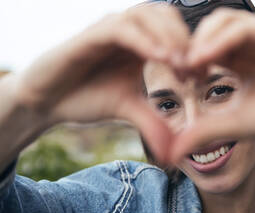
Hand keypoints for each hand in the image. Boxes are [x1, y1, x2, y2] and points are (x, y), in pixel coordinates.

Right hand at [10, 4, 189, 161]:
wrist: (48, 102)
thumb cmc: (86, 98)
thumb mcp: (128, 110)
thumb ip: (152, 123)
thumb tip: (173, 152)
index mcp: (140, 44)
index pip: (175, 31)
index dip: (193, 50)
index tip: (203, 77)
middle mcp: (127, 31)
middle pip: (166, 14)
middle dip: (186, 40)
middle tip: (196, 70)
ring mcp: (109, 29)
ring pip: (146, 14)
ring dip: (168, 36)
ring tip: (181, 64)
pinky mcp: (91, 35)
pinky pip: (122, 28)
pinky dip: (143, 40)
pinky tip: (159, 59)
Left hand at [170, 9, 254, 165]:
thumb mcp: (234, 124)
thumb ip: (203, 132)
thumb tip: (170, 154)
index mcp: (236, 61)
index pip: (201, 47)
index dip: (185, 60)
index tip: (179, 79)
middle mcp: (247, 45)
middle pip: (207, 30)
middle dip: (189, 46)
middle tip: (181, 70)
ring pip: (222, 21)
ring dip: (202, 40)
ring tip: (191, 65)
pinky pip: (244, 28)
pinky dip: (222, 39)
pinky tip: (207, 58)